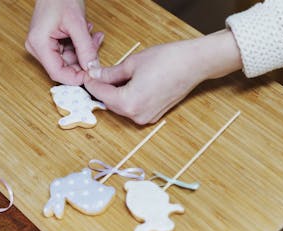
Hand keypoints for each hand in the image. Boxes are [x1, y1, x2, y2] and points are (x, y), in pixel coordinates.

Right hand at [26, 0, 102, 84]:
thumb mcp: (77, 23)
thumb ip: (86, 48)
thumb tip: (93, 68)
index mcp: (39, 44)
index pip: (57, 73)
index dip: (76, 78)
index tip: (92, 74)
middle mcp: (38, 47)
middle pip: (64, 67)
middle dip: (83, 61)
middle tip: (96, 48)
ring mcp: (43, 45)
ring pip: (69, 60)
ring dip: (84, 51)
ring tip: (93, 36)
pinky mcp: (50, 42)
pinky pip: (68, 51)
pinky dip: (80, 46)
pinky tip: (87, 34)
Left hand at [84, 29, 242, 124]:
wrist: (194, 64)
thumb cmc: (167, 61)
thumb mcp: (132, 63)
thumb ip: (110, 73)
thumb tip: (95, 75)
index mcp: (128, 103)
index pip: (100, 94)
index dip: (91, 82)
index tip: (87, 73)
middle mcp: (136, 116)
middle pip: (110, 103)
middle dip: (102, 89)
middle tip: (96, 74)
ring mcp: (146, 118)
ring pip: (121, 107)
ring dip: (114, 94)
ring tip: (111, 77)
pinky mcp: (154, 115)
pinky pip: (133, 108)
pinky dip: (127, 98)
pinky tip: (127, 84)